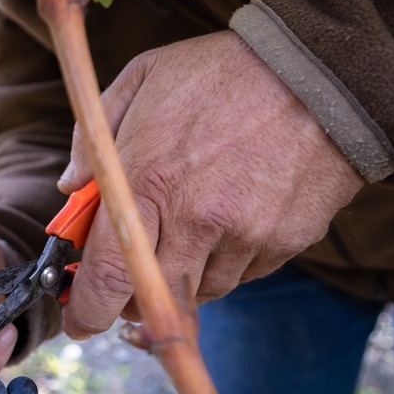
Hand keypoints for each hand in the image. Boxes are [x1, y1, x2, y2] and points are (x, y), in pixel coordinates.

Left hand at [57, 30, 363, 338]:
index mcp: (149, 180)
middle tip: (126, 289)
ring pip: (199, 292)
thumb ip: (94, 135)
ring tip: (189, 230)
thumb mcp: (143, 78)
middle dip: (132, 304)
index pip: (107, 275)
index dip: (87, 311)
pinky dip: (226, 262)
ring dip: (182, 277)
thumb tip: (71, 188)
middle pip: (152, 301)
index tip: (80, 322)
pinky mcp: (282, 243)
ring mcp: (243, 236)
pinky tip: (230, 220)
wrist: (322, 73)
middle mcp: (195, 220)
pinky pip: (243, 275)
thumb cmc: (224, 72)